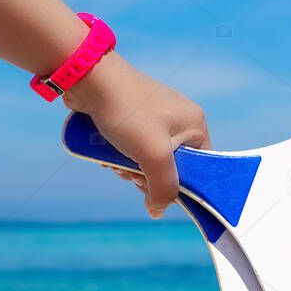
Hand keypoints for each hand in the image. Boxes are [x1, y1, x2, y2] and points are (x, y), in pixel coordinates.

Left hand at [62, 52, 210, 218]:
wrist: (89, 79)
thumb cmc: (127, 112)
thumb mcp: (153, 155)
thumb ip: (163, 188)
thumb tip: (158, 211)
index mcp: (195, 125)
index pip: (200, 168)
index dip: (180, 185)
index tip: (157, 189)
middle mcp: (179, 120)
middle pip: (170, 167)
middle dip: (147, 176)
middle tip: (130, 172)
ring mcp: (155, 117)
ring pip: (147, 159)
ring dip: (129, 167)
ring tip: (113, 159)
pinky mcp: (133, 116)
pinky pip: (132, 147)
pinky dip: (120, 155)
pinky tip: (105, 152)